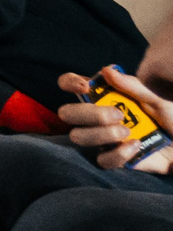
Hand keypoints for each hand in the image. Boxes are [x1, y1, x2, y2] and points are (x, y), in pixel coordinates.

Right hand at [58, 65, 172, 172]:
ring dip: (103, 133)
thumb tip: (108, 70)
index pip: (69, 84)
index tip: (85, 86)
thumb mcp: (157, 100)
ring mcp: (102, 138)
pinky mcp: (113, 160)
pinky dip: (118, 153)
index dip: (69, 82)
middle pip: (67, 113)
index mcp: (103, 97)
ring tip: (127, 131)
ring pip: (79, 136)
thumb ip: (134, 86)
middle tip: (118, 115)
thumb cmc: (171, 119)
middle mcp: (96, 117)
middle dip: (89, 113)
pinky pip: (102, 159)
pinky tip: (136, 146)